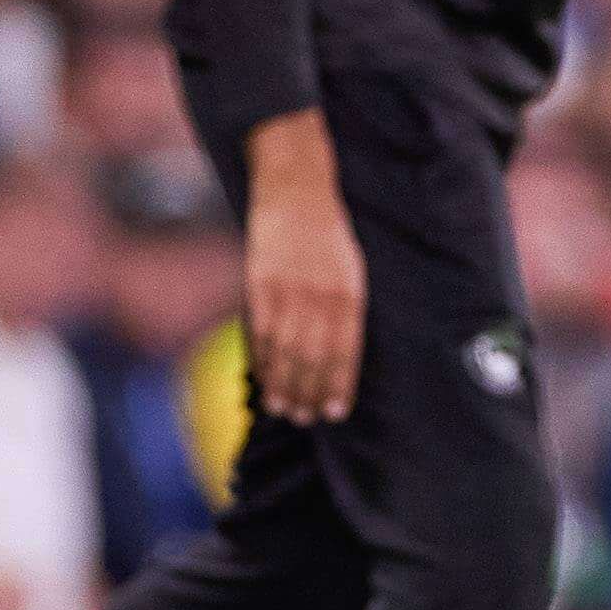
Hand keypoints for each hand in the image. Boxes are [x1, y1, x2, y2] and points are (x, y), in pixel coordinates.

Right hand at [245, 111, 366, 423]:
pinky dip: (262, 359)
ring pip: (285, 351)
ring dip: (283, 385)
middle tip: (305, 418)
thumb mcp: (351, 270)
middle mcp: (320, 297)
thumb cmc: (330, 235)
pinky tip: (263, 378)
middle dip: (309, 393)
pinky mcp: (259, 285)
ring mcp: (287, 292)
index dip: (339, 385)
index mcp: (350, 294)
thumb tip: (335, 356)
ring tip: (284, 409)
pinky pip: (260, 332)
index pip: (345, 352)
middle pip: (314, 358)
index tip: (335, 412)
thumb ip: (344, 312)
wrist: (297, 191)